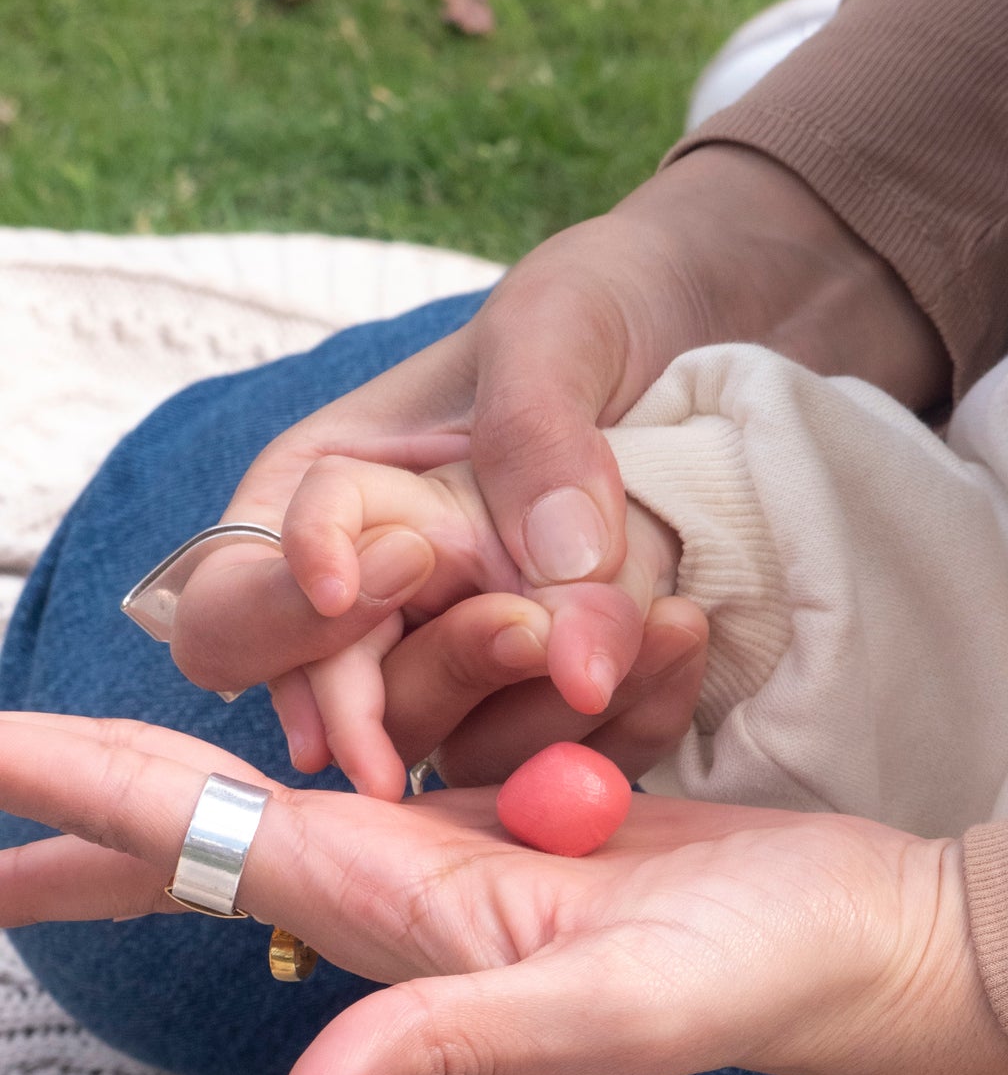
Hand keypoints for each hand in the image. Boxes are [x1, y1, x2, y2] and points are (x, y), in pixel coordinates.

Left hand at [0, 711, 1007, 1074]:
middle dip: (82, 800)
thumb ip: (447, 1044)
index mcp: (400, 911)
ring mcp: (467, 845)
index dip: (75, 802)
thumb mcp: (607, 1011)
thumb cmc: (764, 980)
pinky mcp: (530, 809)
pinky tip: (292, 715)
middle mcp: (409, 882)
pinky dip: (337, 709)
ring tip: (77, 754)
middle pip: (210, 823)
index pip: (200, 841)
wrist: (868, 942)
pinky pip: (404, 742)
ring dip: (186, 756)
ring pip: (297, 774)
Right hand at [169, 145, 943, 781]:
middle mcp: (371, 606)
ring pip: (447, 749)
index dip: (284, 615)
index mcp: (321, 504)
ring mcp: (456, 665)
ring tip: (657, 624)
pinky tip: (682, 650)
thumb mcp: (560, 326)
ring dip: (541, 712)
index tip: (389, 578)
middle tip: (533, 632)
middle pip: (326, 701)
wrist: (706, 347)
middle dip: (427, 679)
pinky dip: (621, 730)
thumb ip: (537, 430)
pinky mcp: (541, 707)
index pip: (234, 600)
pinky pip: (556, 763)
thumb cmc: (599, 310)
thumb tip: (558, 570)